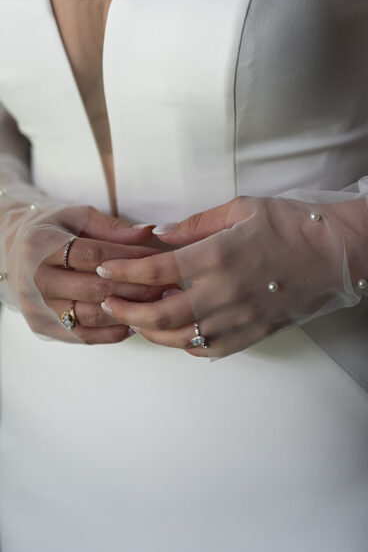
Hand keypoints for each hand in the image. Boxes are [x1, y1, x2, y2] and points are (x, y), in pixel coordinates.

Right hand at [9, 203, 167, 342]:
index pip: (95, 256)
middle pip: (95, 289)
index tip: (161, 260)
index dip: (131, 260)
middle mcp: (36, 280)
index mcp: (42, 246)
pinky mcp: (43, 328)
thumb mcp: (77, 216)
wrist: (10, 251)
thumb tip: (147, 233)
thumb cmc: (52, 229)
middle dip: (137, 289)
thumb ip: (112, 227)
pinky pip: (84, 335)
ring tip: (159, 305)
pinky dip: (113, 331)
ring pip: (91, 316)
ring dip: (129, 312)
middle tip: (169, 287)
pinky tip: (136, 321)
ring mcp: (36, 308)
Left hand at [96, 193, 367, 358]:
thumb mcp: (244, 208)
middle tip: (109, 304)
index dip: (123, 273)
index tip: (105, 271)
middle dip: (126, 311)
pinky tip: (179, 332)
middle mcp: (222, 292)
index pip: (155, 272)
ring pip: (179, 337)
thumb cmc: (294, 224)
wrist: (340, 254)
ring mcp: (238, 318)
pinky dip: (185, 344)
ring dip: (151, 331)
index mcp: (217, 256)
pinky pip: (208, 349)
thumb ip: (197, 224)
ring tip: (137, 320)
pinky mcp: (253, 334)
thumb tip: (161, 234)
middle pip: (158, 314)